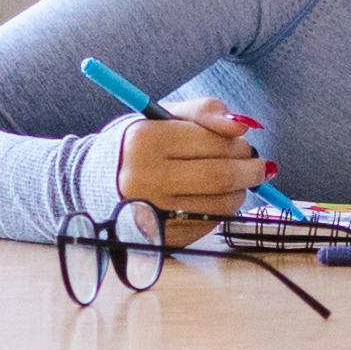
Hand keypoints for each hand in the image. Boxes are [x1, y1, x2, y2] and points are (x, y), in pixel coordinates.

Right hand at [97, 103, 263, 252]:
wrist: (92, 186)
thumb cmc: (134, 147)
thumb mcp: (160, 117)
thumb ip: (203, 112)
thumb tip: (242, 126)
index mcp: (143, 141)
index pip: (210, 142)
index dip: (238, 144)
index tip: (245, 144)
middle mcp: (144, 179)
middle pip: (219, 176)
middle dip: (250, 170)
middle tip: (257, 165)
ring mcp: (151, 212)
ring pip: (220, 205)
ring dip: (240, 192)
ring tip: (238, 182)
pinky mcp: (159, 237)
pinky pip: (208, 225)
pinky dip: (221, 212)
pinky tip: (215, 200)